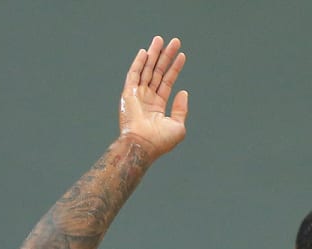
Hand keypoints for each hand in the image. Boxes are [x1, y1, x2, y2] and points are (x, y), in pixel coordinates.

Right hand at [118, 36, 188, 158]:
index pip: (167, 82)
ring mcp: (137, 95)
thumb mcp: (178, 126)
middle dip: (165, 56)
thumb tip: (183, 92)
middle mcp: (146, 99)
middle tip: (174, 41)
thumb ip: (181, 109)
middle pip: (157, 72)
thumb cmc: (160, 141)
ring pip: (147, 70)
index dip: (175, 68)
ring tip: (160, 39)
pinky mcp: (128, 94)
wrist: (143, 146)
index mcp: (157, 107)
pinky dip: (139, 63)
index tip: (182, 56)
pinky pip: (134, 74)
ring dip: (153, 54)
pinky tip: (145, 51)